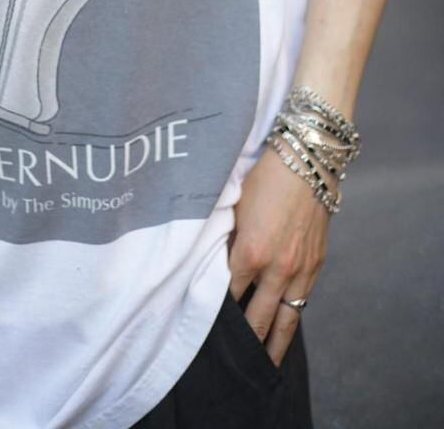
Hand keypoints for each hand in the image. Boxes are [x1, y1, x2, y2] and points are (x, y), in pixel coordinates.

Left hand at [228, 142, 332, 366]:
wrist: (308, 158)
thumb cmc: (265, 175)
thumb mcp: (234, 204)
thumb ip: (224, 236)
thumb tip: (214, 259)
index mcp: (250, 253)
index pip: (228, 297)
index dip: (216, 313)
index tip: (204, 328)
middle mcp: (277, 269)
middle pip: (257, 320)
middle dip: (244, 343)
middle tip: (231, 361)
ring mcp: (301, 269)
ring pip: (286, 321)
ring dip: (273, 344)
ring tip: (263, 365)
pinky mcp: (317, 263)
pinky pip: (302, 301)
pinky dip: (291, 317)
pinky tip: (284, 328)